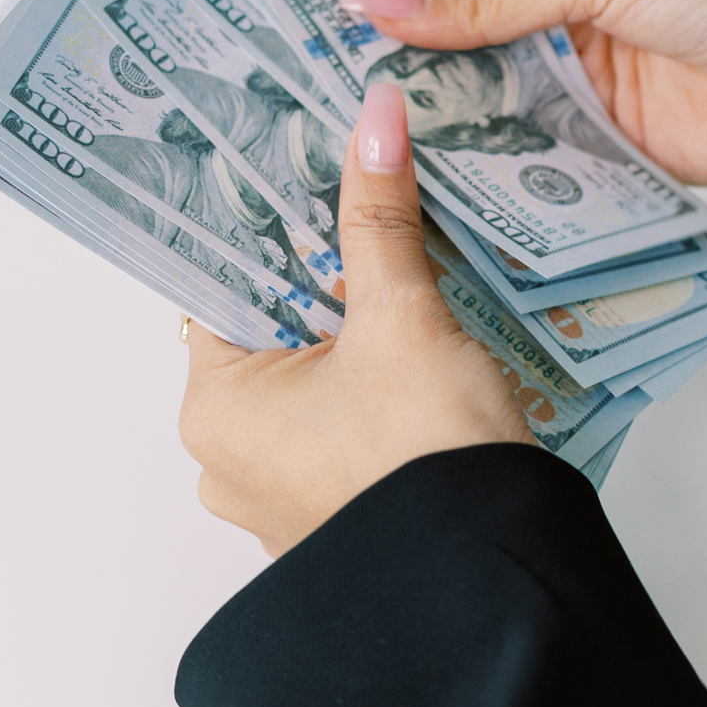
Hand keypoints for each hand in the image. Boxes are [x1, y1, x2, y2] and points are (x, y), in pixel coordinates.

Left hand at [180, 85, 531, 555]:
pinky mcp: (338, 522)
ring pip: (313, 384)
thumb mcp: (401, 317)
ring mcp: (281, 502)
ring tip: (409, 284)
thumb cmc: (427, 465)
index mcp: (213, 410)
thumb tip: (373, 118)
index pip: (225, 285)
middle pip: (271, 332)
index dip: (272, 229)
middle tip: (370, 219)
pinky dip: (377, 396)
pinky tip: (423, 360)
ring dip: (357, 339)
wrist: (493, 589)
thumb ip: (380, 215)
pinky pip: (345, 433)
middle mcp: (228, 463)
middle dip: (324, 282)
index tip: (308, 178)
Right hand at [337, 0, 706, 189]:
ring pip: (467, 85)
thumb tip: (374, 0)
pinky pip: (507, 148)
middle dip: (384, 34)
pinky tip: (407, 166)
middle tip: (297, 53)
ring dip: (417, 99)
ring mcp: (562, 68)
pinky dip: (465, 158)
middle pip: (445, 15)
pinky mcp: (580, 138)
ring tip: (330, 111)